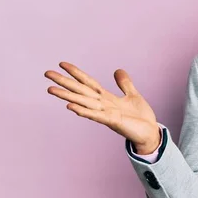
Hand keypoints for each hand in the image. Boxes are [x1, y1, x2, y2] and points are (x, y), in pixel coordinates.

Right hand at [45, 62, 160, 153]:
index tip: (62, 63)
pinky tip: (71, 107)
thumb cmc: (140, 117)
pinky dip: (84, 111)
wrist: (150, 133)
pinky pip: (95, 116)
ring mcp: (106, 114)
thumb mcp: (133, 95)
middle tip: (47, 73)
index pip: (88, 82)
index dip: (76, 73)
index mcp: (107, 98)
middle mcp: (103, 105)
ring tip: (51, 89)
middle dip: (64, 82)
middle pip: (80, 91)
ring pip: (83, 102)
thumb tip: (117, 70)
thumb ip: (124, 84)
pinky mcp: (113, 122)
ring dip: (67, 96)